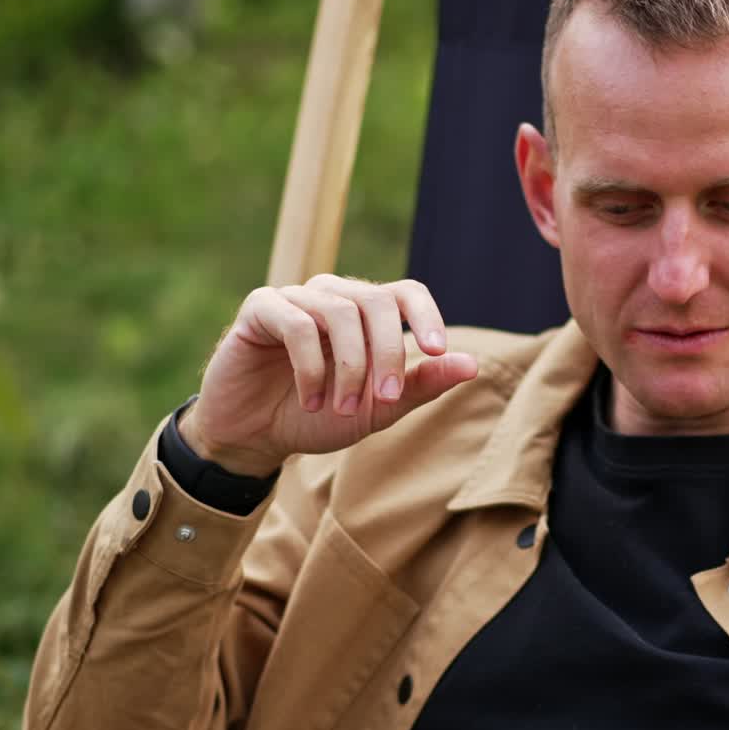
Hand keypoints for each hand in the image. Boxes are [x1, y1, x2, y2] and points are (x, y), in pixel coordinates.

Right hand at [180, 274, 478, 475]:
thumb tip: (471, 364)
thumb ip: (422, 384)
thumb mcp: (379, 408)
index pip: (406, 292)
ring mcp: (296, 298)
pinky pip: (297, 323)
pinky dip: (312, 368)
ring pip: (340, 312)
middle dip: (388, 354)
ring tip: (343, 409)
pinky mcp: (261, 309)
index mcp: (367, 315)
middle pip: (377, 301)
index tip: (436, 349)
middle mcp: (334, 296)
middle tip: (385, 399)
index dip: (426, 314)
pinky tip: (312, 399)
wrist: (257, 437)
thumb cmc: (320, 416)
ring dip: (349, 368)